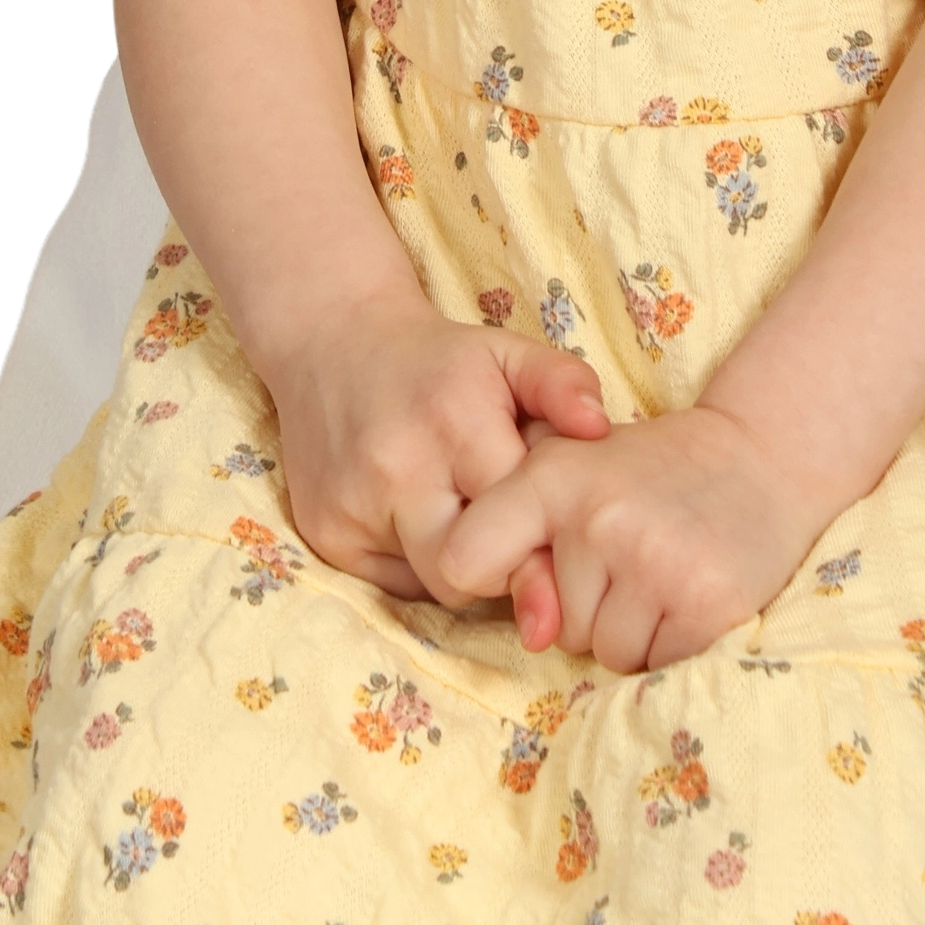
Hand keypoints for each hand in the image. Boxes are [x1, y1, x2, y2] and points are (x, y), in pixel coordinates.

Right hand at [263, 287, 608, 625]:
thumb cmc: (439, 359)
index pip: (515, 522)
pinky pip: (391, 584)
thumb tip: (600, 429)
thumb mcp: (506, 351)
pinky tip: (417, 519)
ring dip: (459, 566)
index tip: (557, 554)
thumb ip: (563, 383)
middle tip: (510, 534)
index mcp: (456, 423)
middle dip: (500, 566)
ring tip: (464, 518)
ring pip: (431, 584)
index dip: (542, 544)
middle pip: (470, 572)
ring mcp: (354, 507)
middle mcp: (399, 470)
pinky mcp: (324, 533)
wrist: (331, 340)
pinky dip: (415, 564)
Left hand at [432, 397, 838, 673]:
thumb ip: (519, 531)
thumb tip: (534, 632)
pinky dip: (672, 646)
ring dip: (634, 632)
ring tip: (665, 576)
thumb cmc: (653, 472)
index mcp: (552, 475)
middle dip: (590, 608)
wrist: (763, 456)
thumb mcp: (574, 466)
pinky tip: (691, 596)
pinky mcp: (706, 605)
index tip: (525, 573)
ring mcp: (655, 563)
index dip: (486, 576)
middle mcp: (599, 518)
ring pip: (607, 653)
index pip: (466, 556)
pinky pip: (656, 666)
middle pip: (555, 626)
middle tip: (634, 556)